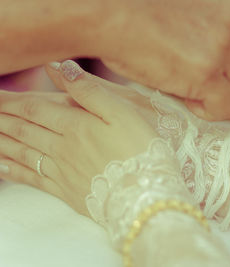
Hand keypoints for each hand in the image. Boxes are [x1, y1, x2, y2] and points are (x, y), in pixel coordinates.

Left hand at [0, 60, 160, 214]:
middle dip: (1, 118)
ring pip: (22, 152)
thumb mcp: (123, 112)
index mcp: (76, 125)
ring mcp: (62, 170)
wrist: (145, 196)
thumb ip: (90, 90)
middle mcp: (62, 147)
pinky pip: (32, 179)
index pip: (33, 109)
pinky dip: (13, 171)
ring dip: (2, 141)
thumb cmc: (140, 151)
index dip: (10, 101)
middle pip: (23, 129)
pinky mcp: (67, 191)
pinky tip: (1, 167)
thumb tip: (61, 68)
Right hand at [96, 0, 229, 119]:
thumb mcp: (200, 13)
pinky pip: (225, 107)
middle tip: (223, 96)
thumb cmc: (148, 14)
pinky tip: (190, 101)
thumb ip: (226, 36)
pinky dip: (211, 112)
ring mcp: (221, 49)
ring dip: (224, 102)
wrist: (112, 14)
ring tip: (198, 95)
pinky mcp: (203, 73)